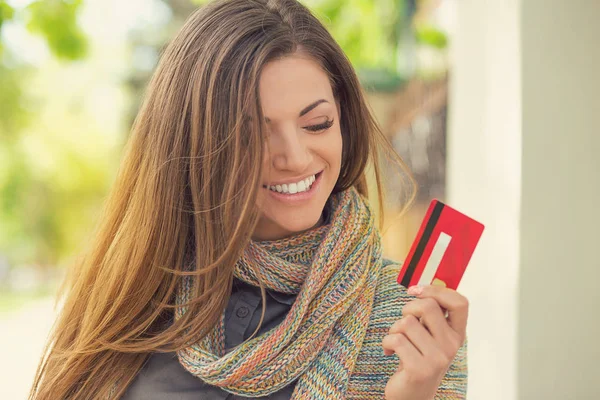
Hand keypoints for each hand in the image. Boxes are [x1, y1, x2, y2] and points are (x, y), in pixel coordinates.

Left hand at [382, 285, 468, 399]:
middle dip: (408, 309)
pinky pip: (395, 339)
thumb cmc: (417, 360)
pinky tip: (389, 352)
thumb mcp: (430, 336)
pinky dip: (386, 343)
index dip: (436, 290)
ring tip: (397, 342)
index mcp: (456, 334)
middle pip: (428, 306)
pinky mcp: (420, 369)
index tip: (417, 291)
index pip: (460, 302)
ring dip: (394, 330)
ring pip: (407, 323)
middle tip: (404, 323)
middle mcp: (451, 346)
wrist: (412, 395)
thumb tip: (418, 288)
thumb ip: (430, 316)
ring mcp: (438, 359)